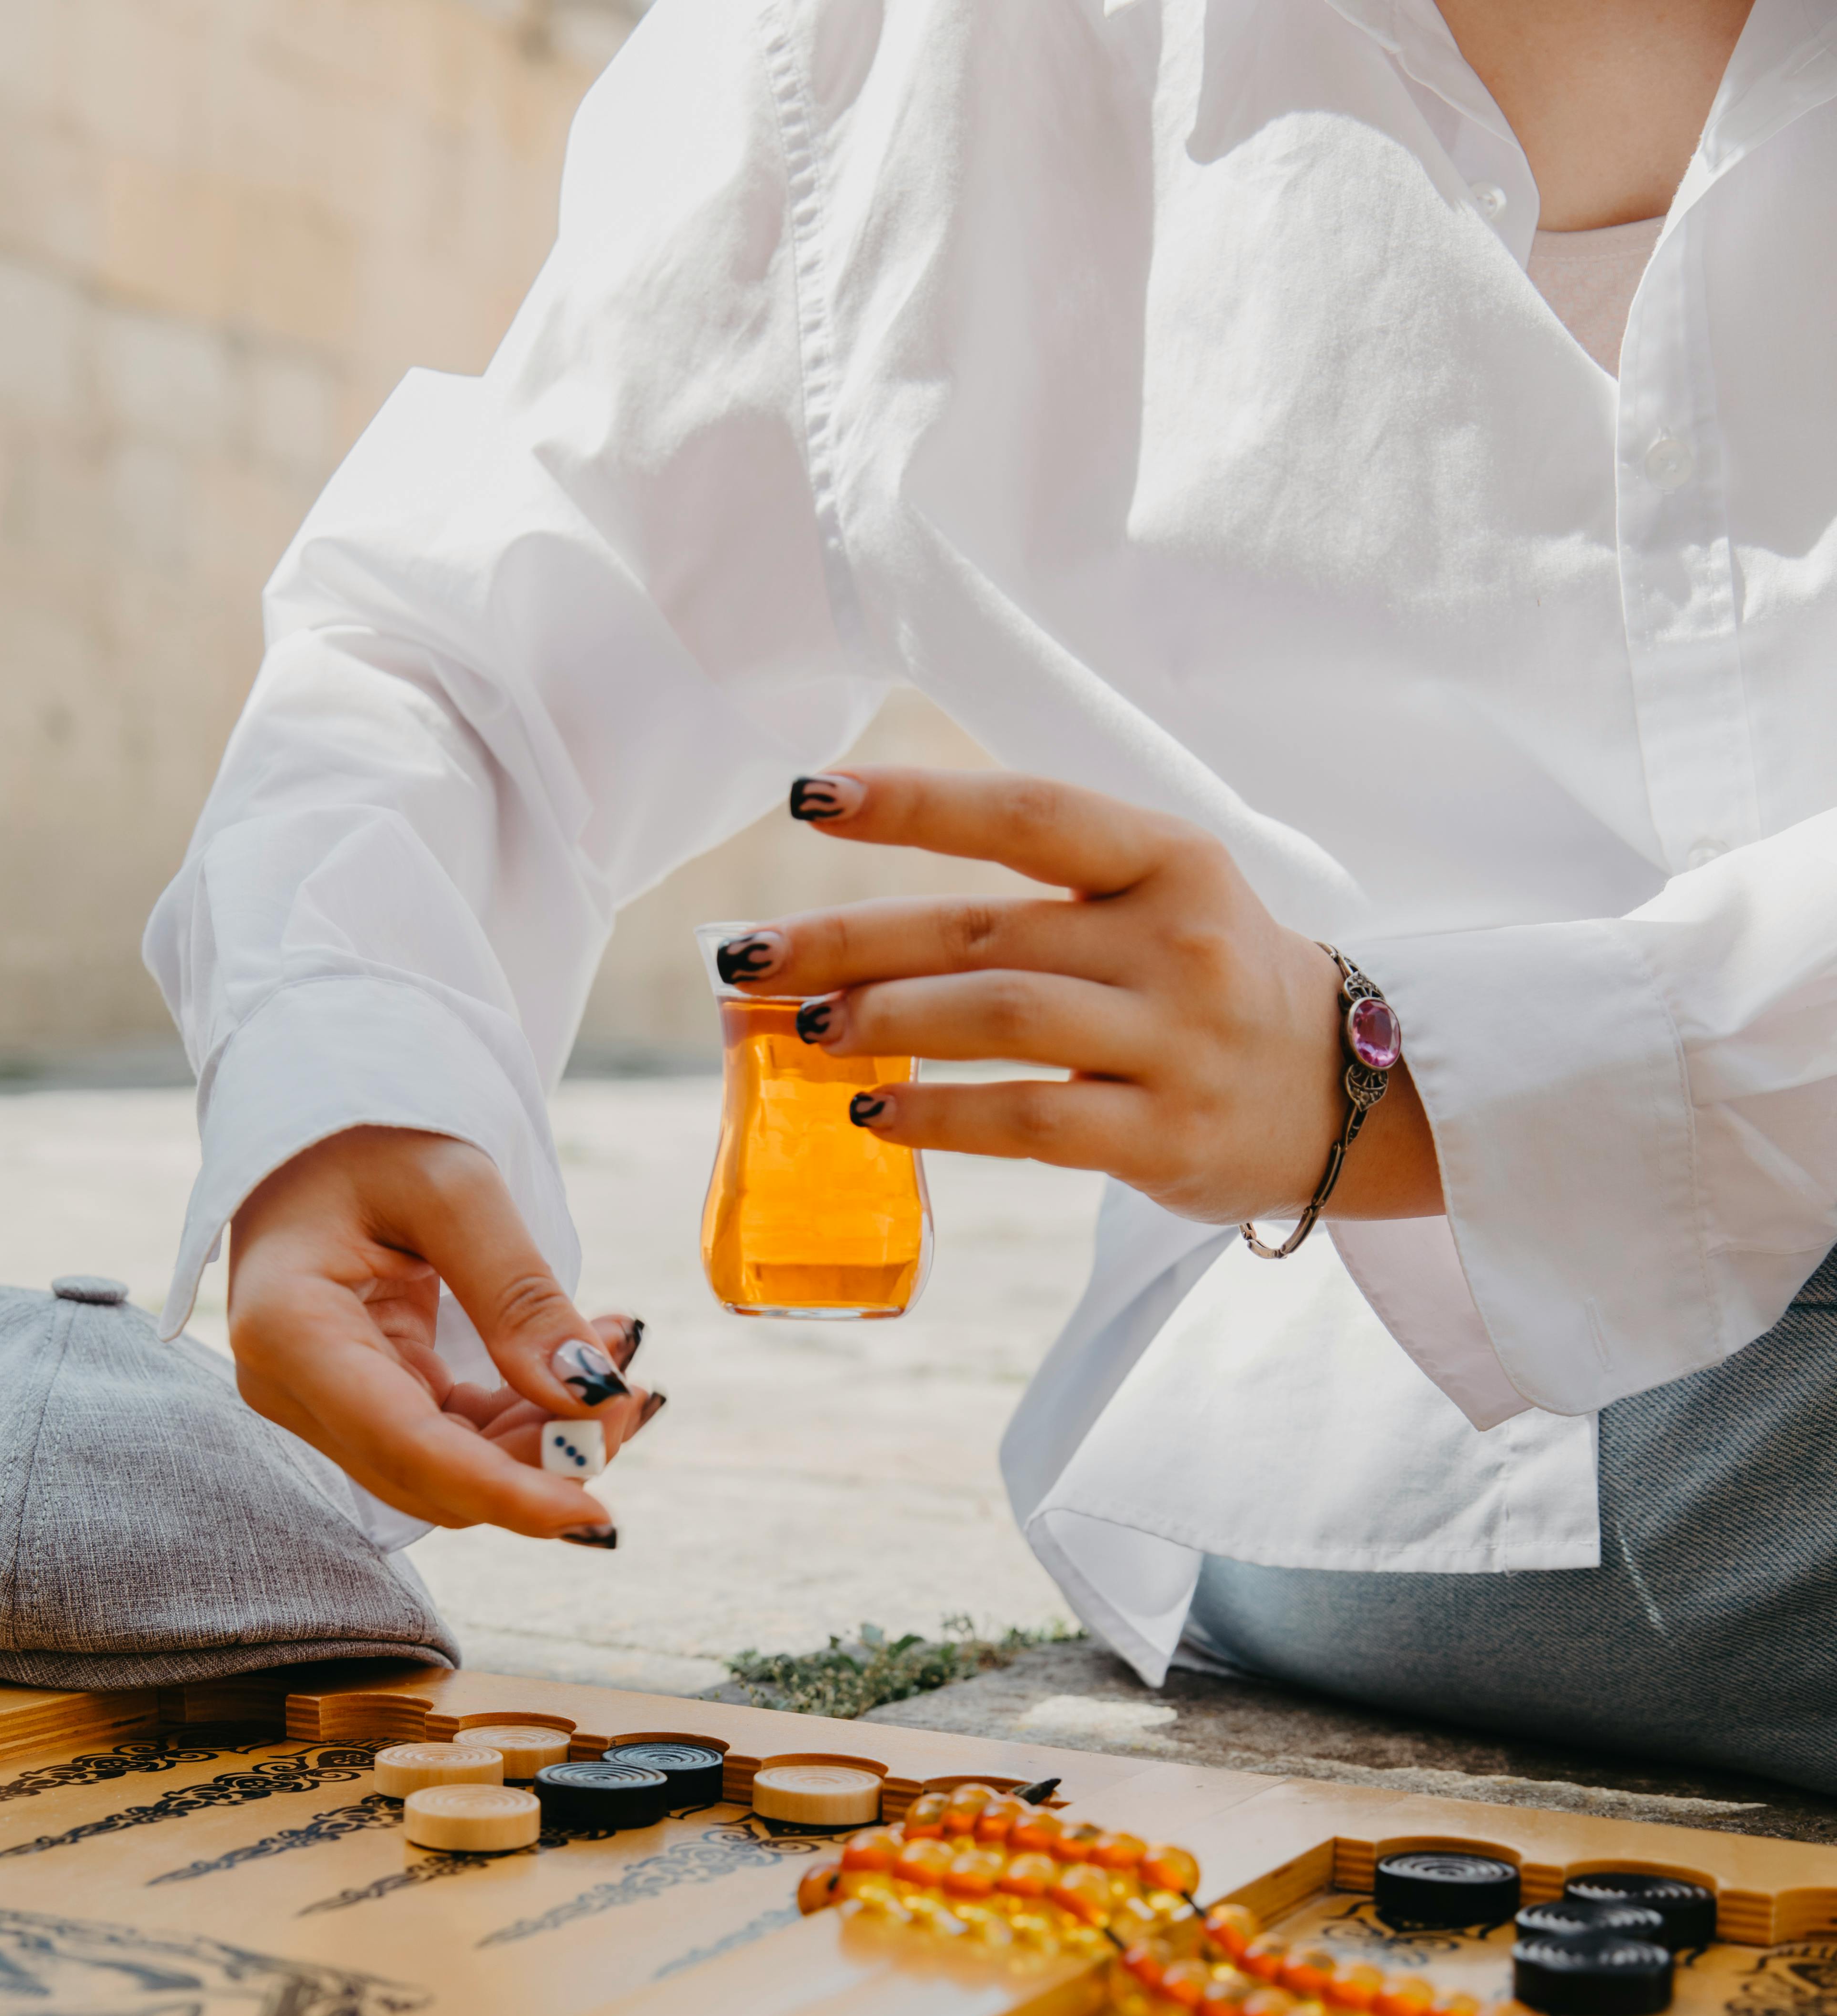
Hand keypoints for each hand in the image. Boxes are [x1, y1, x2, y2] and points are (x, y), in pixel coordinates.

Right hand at [228, 1127, 657, 1541]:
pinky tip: (582, 1365)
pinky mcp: (360, 1397)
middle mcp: (291, 1385)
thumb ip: (519, 1295)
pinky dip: (525, 1416)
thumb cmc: (373, 1134)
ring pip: (453, 1469)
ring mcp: (322, 1399)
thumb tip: (592, 1397)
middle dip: (547, 1455)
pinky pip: (454, 1439)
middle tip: (636, 1388)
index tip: (599, 1519)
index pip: (407, 1446)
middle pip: (435, 1475)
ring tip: (618, 1350)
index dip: (508, 1493)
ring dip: (547, 1434)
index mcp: (291, 1328)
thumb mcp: (454, 1189)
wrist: (322, 1128)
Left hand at [740, 769, 1441, 1223]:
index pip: (1025, 814)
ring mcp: (1174, 1044)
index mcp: (1168, 860)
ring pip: (1001, 1023)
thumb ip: (1040, 897)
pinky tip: (874, 1113)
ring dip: (887, 1024)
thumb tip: (863, 931)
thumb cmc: (1210, 983)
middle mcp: (1175, 944)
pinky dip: (941, 1116)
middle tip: (748, 956)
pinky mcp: (1164, 1138)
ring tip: (806, 1030)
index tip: (808, 795)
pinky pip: (1030, 1123)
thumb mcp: (1156, 899)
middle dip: (849, 942)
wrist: (1349, 1090)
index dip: (911, 801)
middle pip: (983, 932)